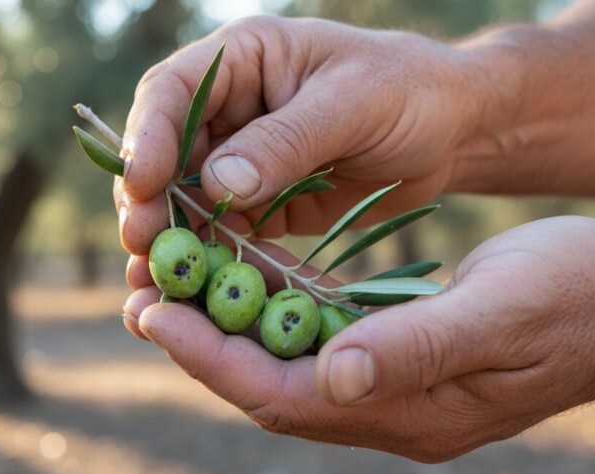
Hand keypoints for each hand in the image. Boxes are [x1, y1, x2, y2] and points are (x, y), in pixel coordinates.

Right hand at [115, 16, 482, 254]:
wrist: (453, 131)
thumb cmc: (411, 92)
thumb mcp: (356, 103)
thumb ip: (288, 140)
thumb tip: (217, 183)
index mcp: (244, 60)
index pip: (173, 91)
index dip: (148, 137)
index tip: (141, 185)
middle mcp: (230, 109)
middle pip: (166, 154)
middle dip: (149, 200)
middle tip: (141, 244)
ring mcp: (241, 160)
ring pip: (185, 201)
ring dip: (169, 240)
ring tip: (152, 281)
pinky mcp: (259, 204)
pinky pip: (222, 233)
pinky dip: (206, 261)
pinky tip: (191, 292)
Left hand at [122, 216, 594, 461]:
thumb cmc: (577, 296)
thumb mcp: (504, 315)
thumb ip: (419, 349)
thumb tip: (334, 378)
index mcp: (412, 411)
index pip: (285, 394)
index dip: (213, 359)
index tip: (155, 316)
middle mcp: (390, 407)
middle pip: (271, 384)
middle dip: (202, 347)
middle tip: (141, 302)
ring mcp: (392, 384)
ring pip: (286, 362)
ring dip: (228, 328)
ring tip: (170, 288)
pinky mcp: (397, 352)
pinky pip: (318, 338)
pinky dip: (273, 310)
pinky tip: (243, 277)